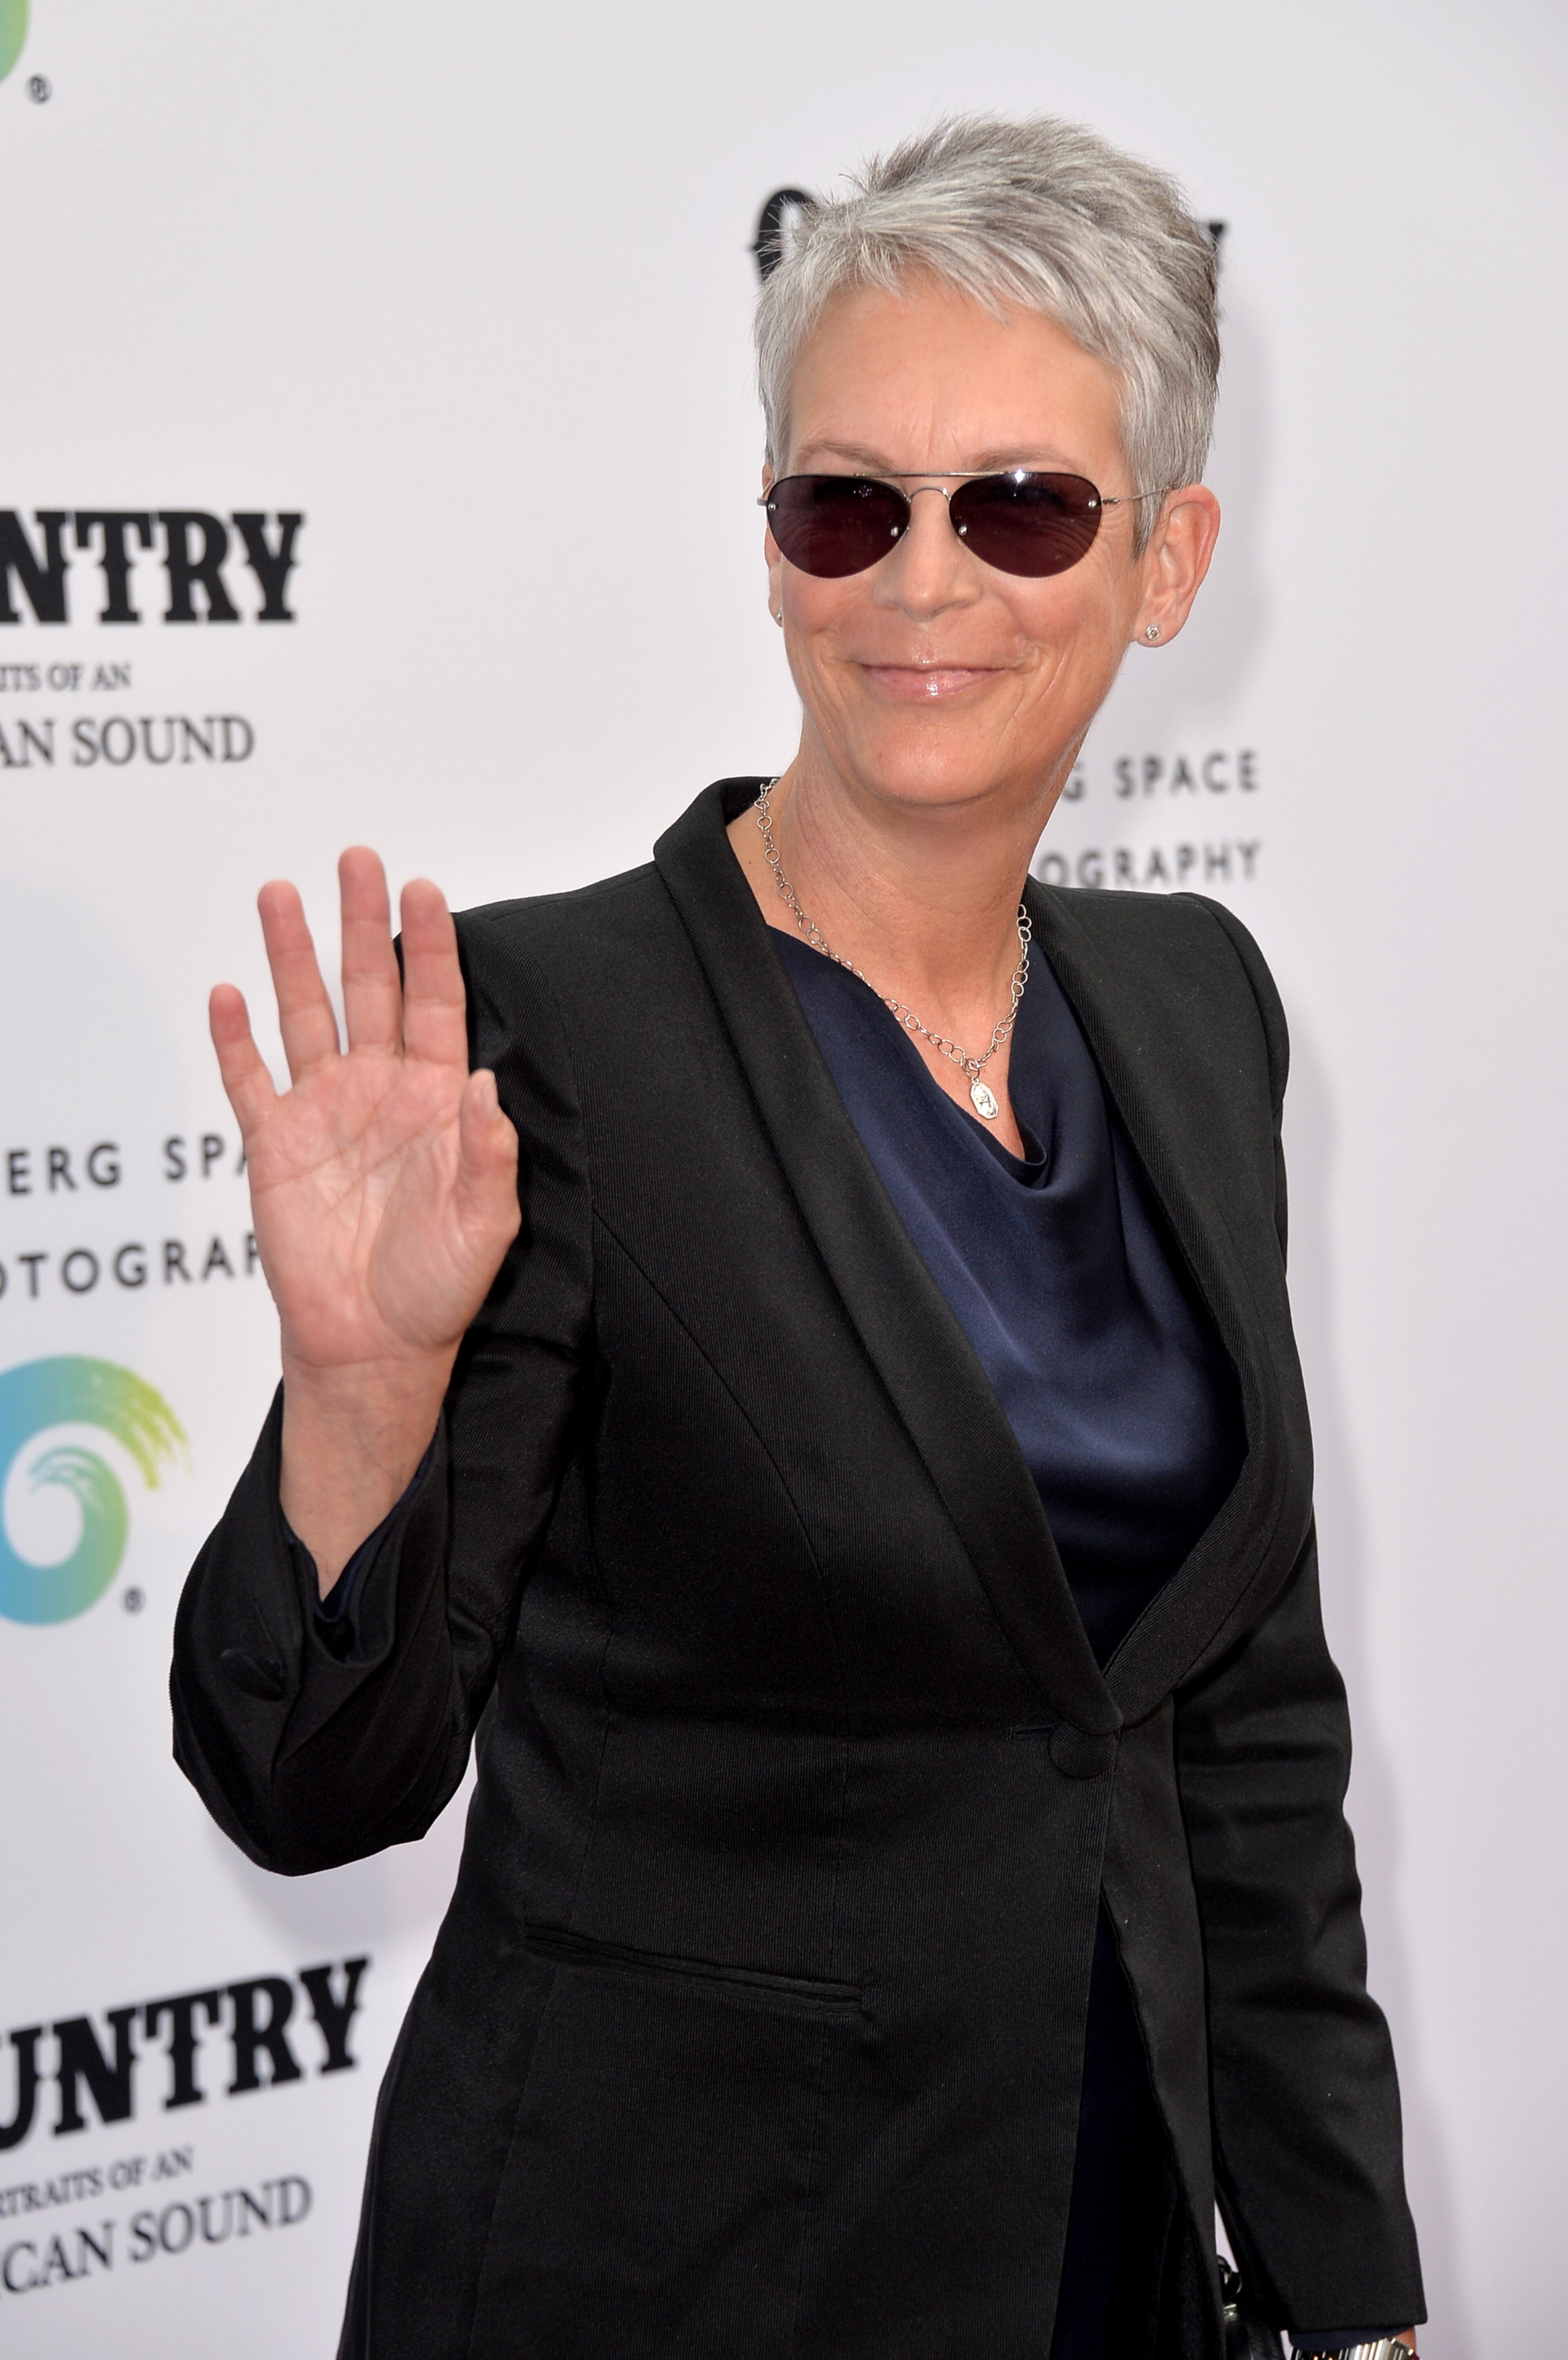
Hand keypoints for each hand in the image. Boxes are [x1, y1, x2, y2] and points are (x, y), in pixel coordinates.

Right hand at [210, 849, 519, 1583]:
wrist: (376, 1344)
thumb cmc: (439, 1287)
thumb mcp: (487, 1225)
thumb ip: (488, 1152)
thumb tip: (483, 1080)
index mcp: (437, 1100)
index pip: (436, 1003)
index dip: (431, 945)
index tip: (425, 888)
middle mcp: (380, 1091)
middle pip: (368, 987)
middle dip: (361, 923)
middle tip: (355, 858)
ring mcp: (323, 1112)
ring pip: (305, 1015)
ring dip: (292, 956)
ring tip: (280, 894)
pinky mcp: (274, 1144)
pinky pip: (249, 1080)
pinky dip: (235, 1038)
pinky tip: (228, 993)